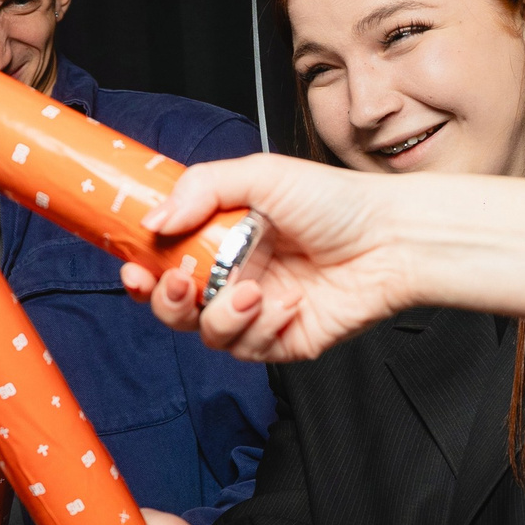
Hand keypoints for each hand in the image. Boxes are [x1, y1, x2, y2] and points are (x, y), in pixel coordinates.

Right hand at [120, 157, 524, 361]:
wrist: (391, 239)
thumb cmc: (336, 201)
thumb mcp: (261, 174)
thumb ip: (200, 188)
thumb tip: (154, 221)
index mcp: (222, 238)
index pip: (165, 260)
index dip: (142, 269)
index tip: (133, 267)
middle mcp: (234, 277)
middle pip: (174, 306)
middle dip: (167, 301)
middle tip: (180, 282)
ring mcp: (257, 312)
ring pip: (207, 334)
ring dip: (223, 315)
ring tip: (255, 290)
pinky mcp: (282, 342)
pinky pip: (249, 349)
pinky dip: (264, 328)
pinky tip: (290, 304)